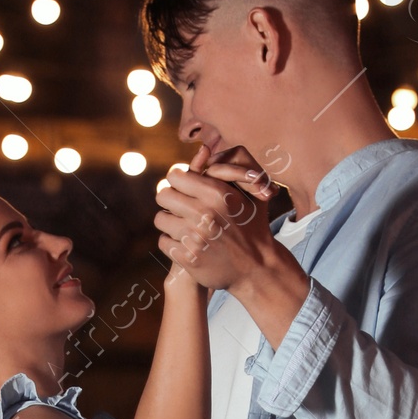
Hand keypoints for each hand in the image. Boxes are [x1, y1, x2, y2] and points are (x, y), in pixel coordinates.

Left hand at [154, 148, 278, 292]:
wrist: (257, 268)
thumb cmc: (253, 224)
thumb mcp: (250, 192)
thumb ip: (227, 167)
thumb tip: (203, 150)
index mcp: (218, 194)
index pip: (175, 175)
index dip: (178, 179)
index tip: (183, 186)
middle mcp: (205, 214)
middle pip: (162, 195)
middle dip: (171, 198)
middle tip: (180, 205)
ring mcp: (195, 238)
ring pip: (160, 219)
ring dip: (170, 221)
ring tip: (184, 224)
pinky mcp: (188, 258)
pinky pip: (164, 241)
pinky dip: (173, 242)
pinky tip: (187, 243)